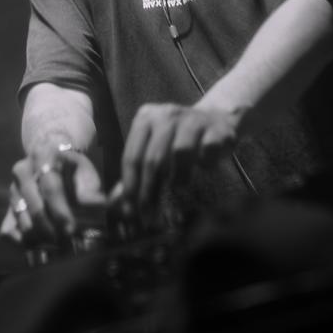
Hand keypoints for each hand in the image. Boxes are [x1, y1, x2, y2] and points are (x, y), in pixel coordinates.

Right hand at [0, 146, 104, 245]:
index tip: (71, 228)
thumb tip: (101, 205)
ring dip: (42, 238)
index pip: (50, 186)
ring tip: (60, 243)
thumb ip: (91, 186)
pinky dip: (24, 242)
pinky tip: (42, 243)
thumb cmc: (70, 166)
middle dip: (53, 230)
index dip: (61, 210)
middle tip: (68, 242)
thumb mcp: (83, 168)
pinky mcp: (7, 207)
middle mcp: (22, 171)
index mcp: (42, 155)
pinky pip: (8, 231)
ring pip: (23, 222)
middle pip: (35, 208)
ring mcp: (12, 189)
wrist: (48, 157)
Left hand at [117, 102, 243, 217]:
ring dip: (178, 177)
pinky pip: (208, 149)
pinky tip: (205, 169)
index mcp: (146, 118)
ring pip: (180, 153)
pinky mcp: (217, 128)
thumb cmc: (179, 138)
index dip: (130, 188)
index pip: (132, 157)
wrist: (216, 119)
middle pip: (153, 159)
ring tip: (179, 188)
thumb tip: (115, 203)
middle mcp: (167, 115)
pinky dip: (206, 164)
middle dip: (149, 193)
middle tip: (150, 217)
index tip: (130, 213)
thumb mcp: (154, 148)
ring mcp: (193, 119)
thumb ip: (136, 172)